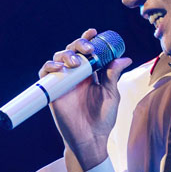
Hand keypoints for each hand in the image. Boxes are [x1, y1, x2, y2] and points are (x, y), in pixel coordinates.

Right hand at [39, 28, 131, 169]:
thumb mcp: (111, 94)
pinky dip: (49, 67)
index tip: (94, 32)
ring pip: (59, 58)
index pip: (88, 52)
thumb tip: (125, 58)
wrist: (91, 139)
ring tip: (74, 62)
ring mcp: (64, 82)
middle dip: (78, 44)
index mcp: (92, 74)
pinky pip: (46, 74)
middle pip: (72, 51)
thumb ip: (114, 75)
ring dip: (66, 55)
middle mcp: (77, 75)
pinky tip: (59, 68)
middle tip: (87, 49)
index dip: (88, 40)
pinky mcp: (53, 91)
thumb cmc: (103, 119)